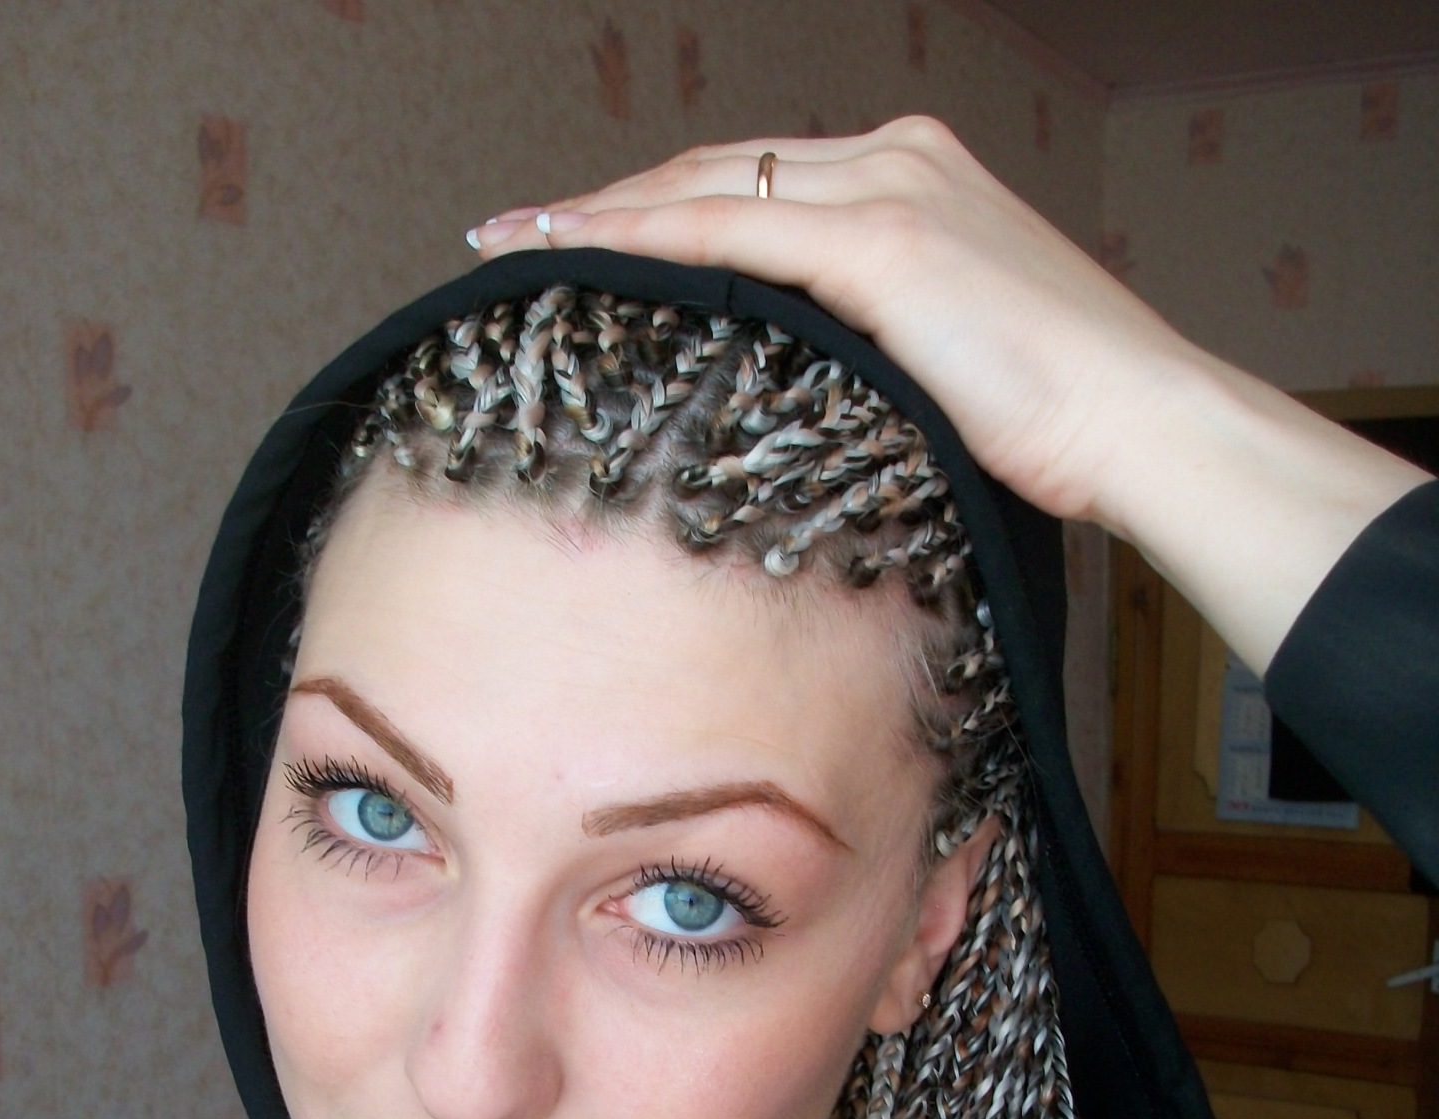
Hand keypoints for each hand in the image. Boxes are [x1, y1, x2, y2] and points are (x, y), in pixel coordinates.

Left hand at [468, 118, 1181, 528]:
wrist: (1140, 423)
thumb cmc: (1060, 423)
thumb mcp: (951, 368)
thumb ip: (875, 351)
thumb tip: (801, 394)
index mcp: (915, 181)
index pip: (757, 185)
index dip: (661, 208)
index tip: (587, 240)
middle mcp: (896, 160)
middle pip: (716, 169)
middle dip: (610, 201)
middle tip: (519, 233)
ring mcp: (890, 190)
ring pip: (707, 186)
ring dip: (601, 213)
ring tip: (514, 240)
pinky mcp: (886, 241)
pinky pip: (730, 229)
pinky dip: (643, 235)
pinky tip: (575, 250)